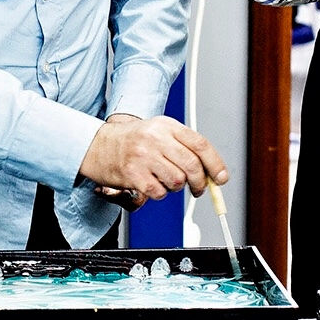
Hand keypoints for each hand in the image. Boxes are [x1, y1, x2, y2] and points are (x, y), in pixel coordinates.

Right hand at [79, 114, 227, 202]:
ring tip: (166, 181)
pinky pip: (159, 192)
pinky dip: (160, 193)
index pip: (200, 145)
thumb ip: (184, 147)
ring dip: (176, 187)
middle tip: (199, 189)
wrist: (98, 145)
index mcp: (167, 126)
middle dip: (200, 183)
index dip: (215, 164)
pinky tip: (152, 184)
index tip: (221, 178)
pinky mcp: (133, 174)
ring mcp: (144, 156)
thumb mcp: (159, 131)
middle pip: (192, 166)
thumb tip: (211, 172)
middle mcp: (156, 138)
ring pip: (177, 181)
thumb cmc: (133, 140)